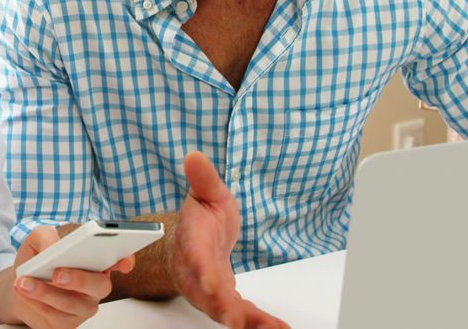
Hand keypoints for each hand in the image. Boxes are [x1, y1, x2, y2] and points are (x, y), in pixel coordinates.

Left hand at [9, 226, 135, 327]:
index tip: (123, 263)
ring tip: (25, 282)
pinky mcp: (66, 324)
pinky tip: (24, 292)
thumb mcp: (36, 241)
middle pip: (99, 286)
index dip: (125, 261)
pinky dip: (36, 303)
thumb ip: (45, 236)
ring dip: (46, 292)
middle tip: (57, 274)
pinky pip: (54, 317)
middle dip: (79, 279)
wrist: (19, 287)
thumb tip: (51, 248)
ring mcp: (82, 308)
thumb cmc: (36, 262)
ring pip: (71, 303)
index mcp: (95, 262)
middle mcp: (94, 287)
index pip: (119, 261)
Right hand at [169, 152, 288, 328]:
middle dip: (221, 307)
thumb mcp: (207, 193)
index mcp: (192, 241)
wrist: (192, 240)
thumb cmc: (201, 219)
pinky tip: (276, 328)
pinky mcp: (222, 300)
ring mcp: (207, 289)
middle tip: (238, 320)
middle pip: (204, 292)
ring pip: (221, 309)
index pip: (195, 257)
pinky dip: (256, 323)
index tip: (213, 285)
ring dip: (244, 321)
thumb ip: (203, 179)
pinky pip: (239, 314)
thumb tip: (194, 156)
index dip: (203, 272)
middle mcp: (196, 270)